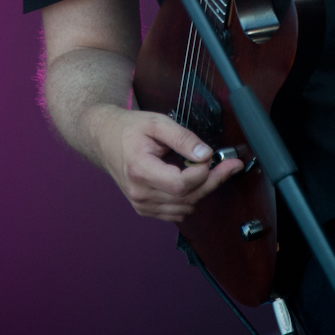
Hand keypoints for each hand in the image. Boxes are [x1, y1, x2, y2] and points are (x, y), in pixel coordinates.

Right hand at [90, 106, 243, 221]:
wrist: (105, 139)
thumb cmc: (130, 129)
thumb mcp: (157, 122)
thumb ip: (183, 138)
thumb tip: (206, 155)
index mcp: (140, 170)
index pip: (180, 185)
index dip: (202, 173)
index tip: (213, 157)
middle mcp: (139, 193)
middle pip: (187, 198)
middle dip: (213, 181)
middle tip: (230, 166)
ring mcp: (141, 205)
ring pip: (185, 208)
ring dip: (203, 190)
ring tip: (210, 170)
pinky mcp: (145, 209)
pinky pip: (177, 212)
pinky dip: (190, 198)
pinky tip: (192, 180)